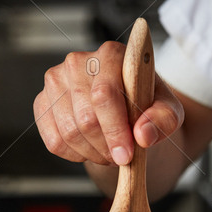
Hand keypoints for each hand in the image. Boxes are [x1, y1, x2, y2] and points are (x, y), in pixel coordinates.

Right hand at [33, 41, 183, 166]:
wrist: (126, 110)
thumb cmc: (147, 107)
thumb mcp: (168, 112)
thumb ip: (164, 120)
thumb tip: (143, 135)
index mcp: (111, 54)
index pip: (104, 94)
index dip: (115, 129)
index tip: (127, 155)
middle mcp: (78, 62)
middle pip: (86, 118)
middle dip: (106, 146)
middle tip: (122, 156)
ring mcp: (55, 81)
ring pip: (69, 132)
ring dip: (93, 153)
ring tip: (110, 152)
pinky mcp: (42, 103)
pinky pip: (54, 141)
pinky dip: (75, 155)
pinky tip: (91, 149)